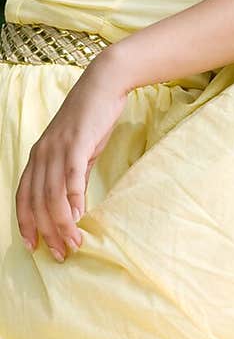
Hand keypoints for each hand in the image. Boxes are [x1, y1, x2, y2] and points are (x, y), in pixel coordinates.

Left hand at [16, 52, 128, 261]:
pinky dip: (73, 201)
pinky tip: (79, 218)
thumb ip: (73, 179)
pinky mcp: (76, 143)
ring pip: (52, 195)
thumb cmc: (92, 119)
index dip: (26, 223)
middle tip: (59, 254)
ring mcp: (57, 148)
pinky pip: (71, 178)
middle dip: (46, 232)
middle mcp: (42, 154)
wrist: (103, 85)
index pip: (24, 197)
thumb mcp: (78, 151)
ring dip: (61, 224)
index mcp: (38, 156)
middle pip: (37, 202)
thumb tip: (74, 210)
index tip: (33, 246)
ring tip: (72, 244)